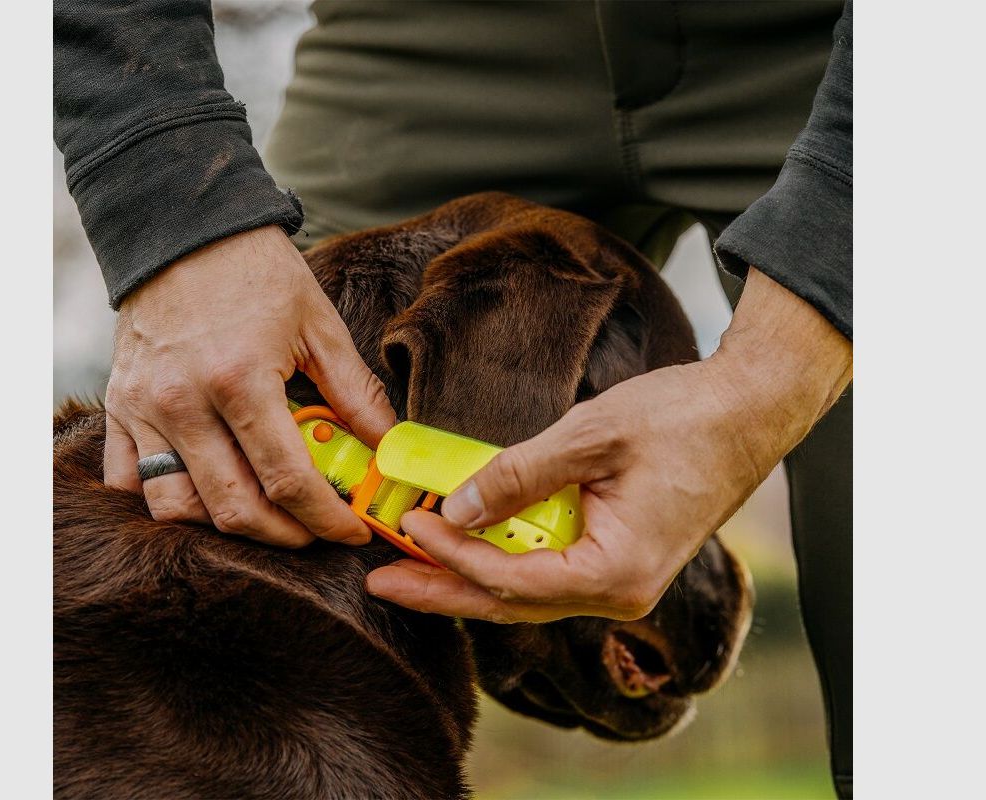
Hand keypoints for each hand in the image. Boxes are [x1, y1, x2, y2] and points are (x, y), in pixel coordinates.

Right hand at [103, 225, 396, 546]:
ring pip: (176, 508)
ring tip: (265, 514)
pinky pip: (129, 480)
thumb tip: (388, 447)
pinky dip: (166, 499)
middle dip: (284, 536)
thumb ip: (354, 391)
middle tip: (314, 531)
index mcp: (241, 379)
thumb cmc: (256, 272)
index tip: (351, 533)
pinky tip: (205, 492)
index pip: (287, 480)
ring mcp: (143, 408)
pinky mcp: (119, 406)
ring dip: (225, 526)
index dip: (326, 520)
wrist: (183, 227)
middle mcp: (184, 402)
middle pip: (233, 509)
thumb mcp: (319, 324)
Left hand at [366, 269, 851, 621]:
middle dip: (443, 592)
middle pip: (512, 604)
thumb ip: (521, 474)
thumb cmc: (682, 419)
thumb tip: (458, 505)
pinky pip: (547, 570)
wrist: (748, 410)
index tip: (409, 524)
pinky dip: (502, 559)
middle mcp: (618, 591)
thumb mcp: (591, 437)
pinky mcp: (616, 557)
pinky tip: (467, 545)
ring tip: (409, 566)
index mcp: (617, 571)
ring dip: (467, 578)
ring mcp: (620, 579)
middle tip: (382, 584)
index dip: (453, 555)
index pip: (513, 580)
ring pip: (526, 592)